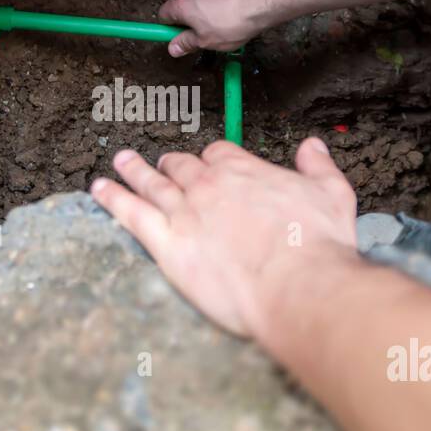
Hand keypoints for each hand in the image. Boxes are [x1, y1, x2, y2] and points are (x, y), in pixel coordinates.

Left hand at [90, 138, 359, 335]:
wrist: (296, 285)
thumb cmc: (318, 244)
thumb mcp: (332, 194)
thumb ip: (318, 166)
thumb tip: (312, 145)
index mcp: (243, 170)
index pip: (218, 153)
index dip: (212, 159)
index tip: (210, 163)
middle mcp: (207, 185)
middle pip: (180, 166)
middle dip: (170, 163)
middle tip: (160, 163)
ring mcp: (183, 212)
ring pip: (151, 183)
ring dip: (133, 169)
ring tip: (121, 161)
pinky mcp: (166, 244)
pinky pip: (130, 213)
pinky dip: (112, 198)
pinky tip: (98, 189)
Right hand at [159, 0, 268, 56]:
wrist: (256, 5)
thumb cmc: (228, 25)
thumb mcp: (205, 42)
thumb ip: (186, 43)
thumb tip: (172, 48)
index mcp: (182, 6)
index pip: (163, 14)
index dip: (167, 27)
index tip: (176, 37)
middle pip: (179, 7)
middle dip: (186, 22)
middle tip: (198, 37)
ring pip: (196, 2)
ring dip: (200, 14)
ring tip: (216, 28)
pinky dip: (212, 6)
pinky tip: (226, 17)